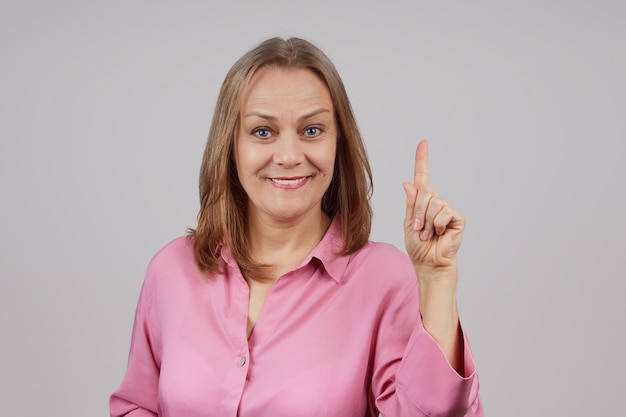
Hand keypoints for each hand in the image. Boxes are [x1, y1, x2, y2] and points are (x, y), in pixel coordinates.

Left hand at [403, 140, 464, 272]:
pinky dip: (436, 225)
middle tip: (419, 228)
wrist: (428, 262)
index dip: (422, 160)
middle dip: (417, 211)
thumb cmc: (418, 246)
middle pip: (425, 191)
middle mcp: (436, 202)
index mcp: (423, 201)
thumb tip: (409, 183)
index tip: (423, 143)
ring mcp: (447, 209)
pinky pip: (443, 212)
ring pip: (433, 202)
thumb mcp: (409, 222)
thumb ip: (411, 203)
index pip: (423, 177)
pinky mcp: (457, 217)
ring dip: (426, 221)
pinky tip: (440, 234)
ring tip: (429, 234)